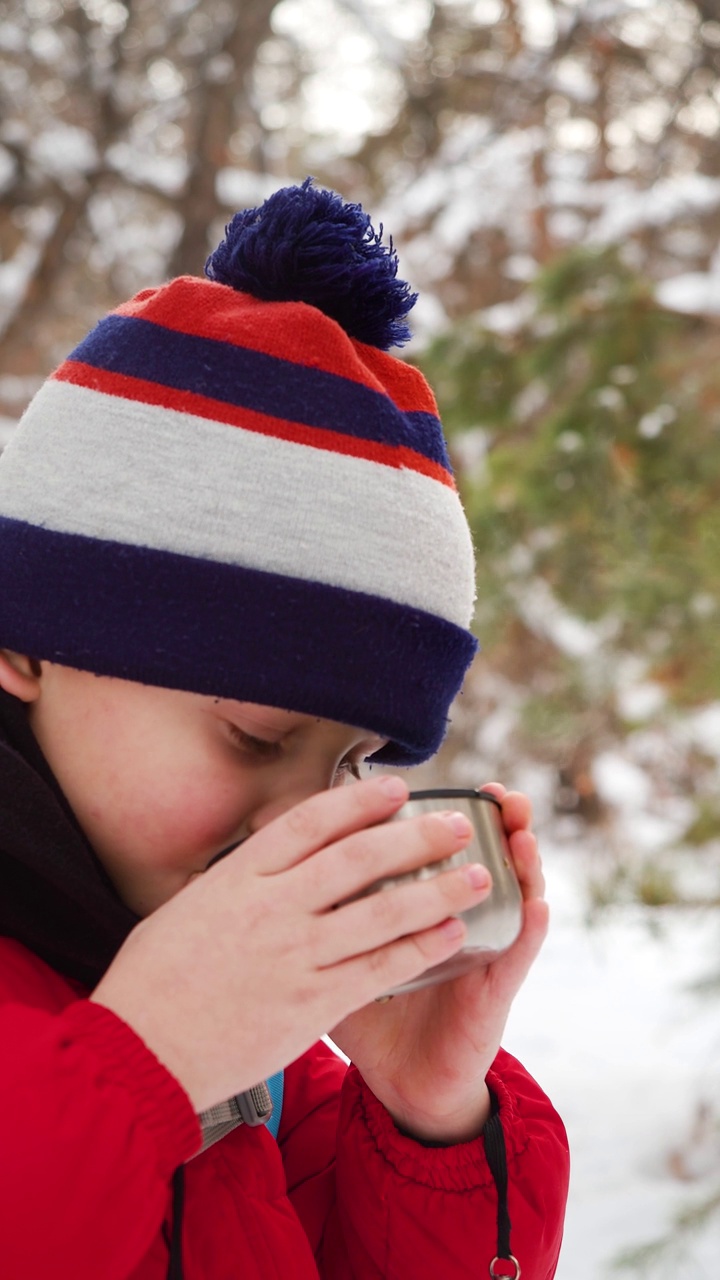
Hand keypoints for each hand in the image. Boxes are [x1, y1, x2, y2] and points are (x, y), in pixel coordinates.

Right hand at [90, 776, 490, 1112]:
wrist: (139, 1053)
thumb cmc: (154, 980)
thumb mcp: (189, 907)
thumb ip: (238, 881)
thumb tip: (275, 859)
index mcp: (238, 877)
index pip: (310, 822)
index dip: (359, 800)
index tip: (395, 787)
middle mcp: (272, 908)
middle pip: (359, 858)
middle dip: (416, 836)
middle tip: (457, 825)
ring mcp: (295, 956)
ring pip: (382, 911)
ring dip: (437, 890)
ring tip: (477, 876)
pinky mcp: (312, 1004)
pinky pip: (380, 968)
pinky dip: (421, 948)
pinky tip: (452, 935)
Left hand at [330, 784, 547, 1144]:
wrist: (401, 1084)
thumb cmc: (371, 1015)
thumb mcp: (338, 959)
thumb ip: (320, 917)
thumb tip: (269, 873)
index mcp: (420, 906)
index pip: (436, 848)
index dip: (440, 814)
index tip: (443, 780)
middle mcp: (456, 920)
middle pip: (480, 858)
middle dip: (493, 822)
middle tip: (496, 793)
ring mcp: (481, 952)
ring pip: (512, 895)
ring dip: (522, 861)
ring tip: (521, 833)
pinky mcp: (494, 991)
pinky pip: (517, 954)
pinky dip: (529, 927)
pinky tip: (534, 904)